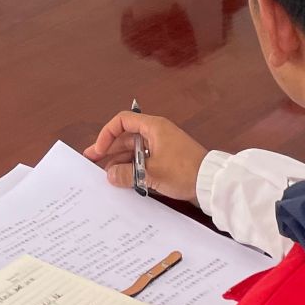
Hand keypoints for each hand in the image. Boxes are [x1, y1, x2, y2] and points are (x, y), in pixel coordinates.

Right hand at [86, 111, 207, 201]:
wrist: (211, 183)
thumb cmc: (184, 171)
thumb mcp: (152, 173)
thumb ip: (127, 173)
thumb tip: (109, 175)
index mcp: (154, 127)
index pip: (123, 121)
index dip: (107, 134)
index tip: (99, 150)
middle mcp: (156, 133)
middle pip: (126, 137)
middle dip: (109, 149)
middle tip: (93, 162)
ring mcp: (161, 146)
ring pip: (134, 150)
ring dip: (120, 161)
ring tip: (106, 175)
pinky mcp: (166, 160)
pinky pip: (143, 160)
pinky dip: (132, 168)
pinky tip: (123, 179)